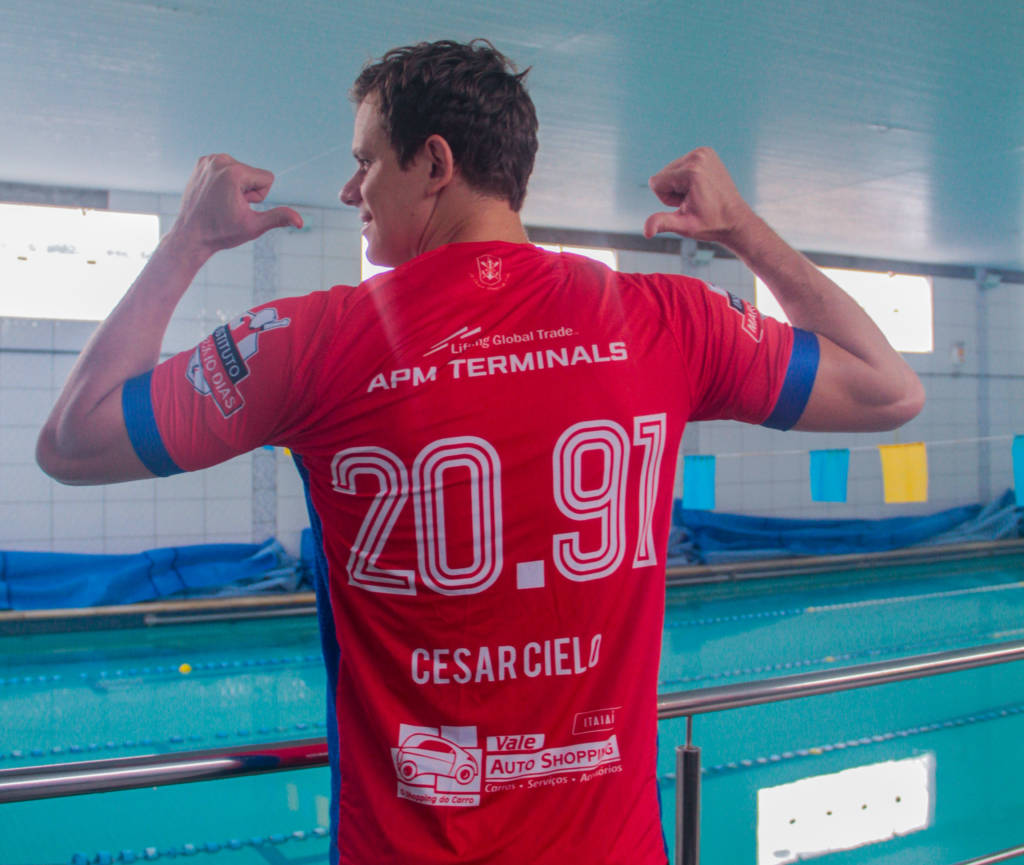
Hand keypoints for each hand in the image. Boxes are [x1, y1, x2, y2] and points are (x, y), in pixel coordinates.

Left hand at [171, 154, 302, 256]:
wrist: (190, 236)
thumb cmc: (221, 233)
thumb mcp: (254, 226)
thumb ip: (278, 218)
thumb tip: (301, 221)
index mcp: (234, 172)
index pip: (267, 178)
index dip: (259, 198)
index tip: (240, 206)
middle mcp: (220, 160)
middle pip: (254, 174)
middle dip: (248, 191)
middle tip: (228, 206)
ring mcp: (208, 160)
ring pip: (242, 172)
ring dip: (237, 188)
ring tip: (220, 202)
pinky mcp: (202, 163)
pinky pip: (227, 170)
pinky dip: (225, 182)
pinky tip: (214, 195)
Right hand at [643, 147, 753, 244]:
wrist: (735, 220)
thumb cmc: (711, 224)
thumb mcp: (684, 226)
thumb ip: (663, 223)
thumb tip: (646, 232)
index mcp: (691, 170)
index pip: (655, 182)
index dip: (666, 199)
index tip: (686, 204)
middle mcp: (698, 155)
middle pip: (662, 174)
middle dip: (672, 191)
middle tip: (693, 201)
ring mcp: (703, 152)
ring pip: (671, 171)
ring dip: (679, 186)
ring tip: (698, 195)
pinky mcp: (706, 152)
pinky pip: (681, 166)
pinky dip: (686, 178)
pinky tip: (700, 188)